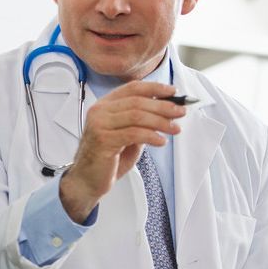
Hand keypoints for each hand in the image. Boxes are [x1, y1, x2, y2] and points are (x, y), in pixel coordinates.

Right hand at [58, 81, 185, 222]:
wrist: (87, 180)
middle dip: (163, 106)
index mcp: (105, 105)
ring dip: (160, 121)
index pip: (132, 88)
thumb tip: (168, 111)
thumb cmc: (108, 158)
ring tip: (174, 128)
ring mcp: (99, 125)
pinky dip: (151, 136)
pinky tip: (161, 141)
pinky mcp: (103, 140)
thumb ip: (142, 122)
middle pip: (137, 101)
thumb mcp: (128, 135)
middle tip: (180, 112)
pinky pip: (133, 134)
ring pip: (137, 116)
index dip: (155, 88)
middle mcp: (100, 111)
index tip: (173, 93)